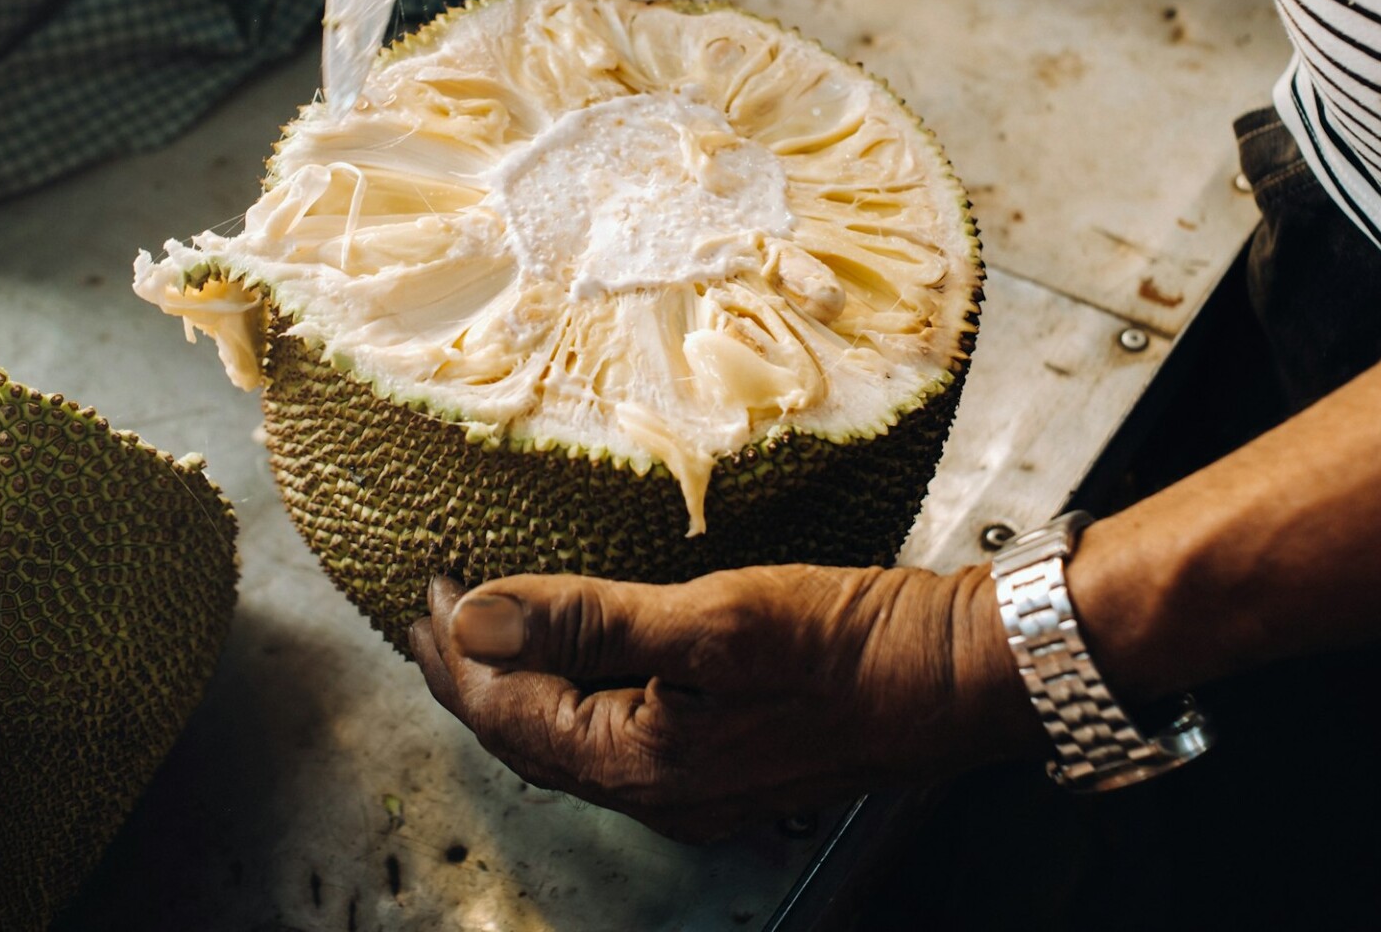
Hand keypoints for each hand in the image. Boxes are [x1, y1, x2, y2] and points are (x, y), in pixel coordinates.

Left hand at [409, 565, 1039, 840]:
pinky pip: (620, 727)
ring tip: (487, 629)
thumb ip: (584, 619)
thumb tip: (475, 620)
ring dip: (523, 680)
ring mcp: (695, 782)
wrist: (956, 674)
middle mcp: (660, 790)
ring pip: (573, 735)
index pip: (508, 714)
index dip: (456, 654)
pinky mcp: (726, 757)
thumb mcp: (708, 619)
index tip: (424, 590)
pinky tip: (583, 650)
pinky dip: (579, 684)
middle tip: (429, 616)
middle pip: (530, 736)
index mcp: (641, 763)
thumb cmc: (847, 645)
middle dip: (473, 676)